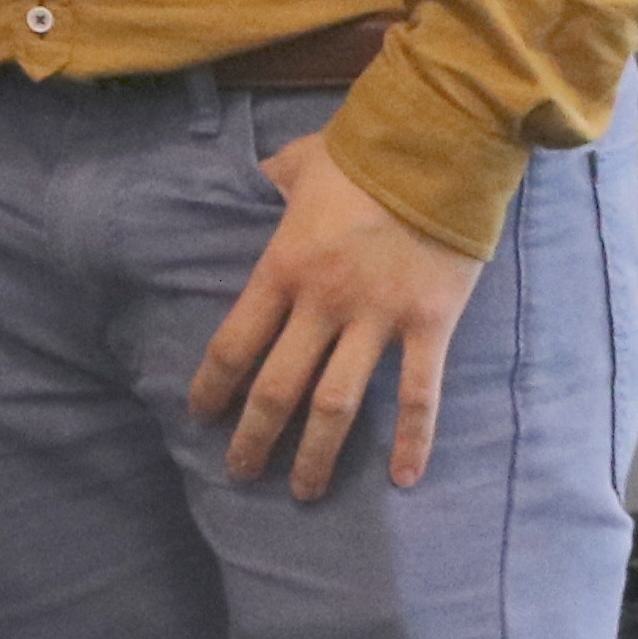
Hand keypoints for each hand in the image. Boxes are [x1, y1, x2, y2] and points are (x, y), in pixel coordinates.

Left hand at [192, 128, 483, 496]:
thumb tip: (257, 178)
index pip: (234, 342)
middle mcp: (322, 302)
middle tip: (241, 474)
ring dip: (319, 453)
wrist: (436, 147)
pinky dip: (413, 439)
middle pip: (278, 386)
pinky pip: (418, 393)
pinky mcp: (429, 324)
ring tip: (304, 491)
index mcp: (281, 268)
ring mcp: (377, 318)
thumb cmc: (362, 154)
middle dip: (255, 436)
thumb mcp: (298, 166)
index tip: (200, 416)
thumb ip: (272, 183)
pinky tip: (404, 479)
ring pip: (339, 404)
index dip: (213, 386)